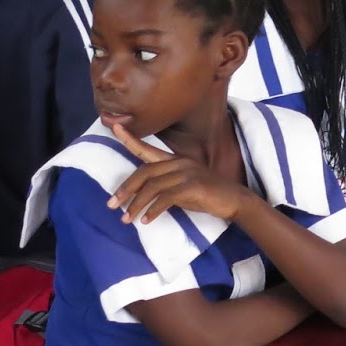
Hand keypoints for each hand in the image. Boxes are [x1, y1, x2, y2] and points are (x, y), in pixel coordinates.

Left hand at [106, 118, 247, 224]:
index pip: (148, 148)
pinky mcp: (193, 187)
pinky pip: (166, 198)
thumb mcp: (182, 186)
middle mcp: (180, 163)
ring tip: (126, 218)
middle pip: (145, 171)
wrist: (234, 200)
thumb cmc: (206, 194)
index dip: (130, 138)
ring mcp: (187, 173)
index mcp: (175, 160)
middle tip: (112, 205)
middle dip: (125, 188)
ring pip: (152, 186)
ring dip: (136, 204)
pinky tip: (147, 220)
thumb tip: (139, 195)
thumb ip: (163, 185)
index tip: (114, 126)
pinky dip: (153, 210)